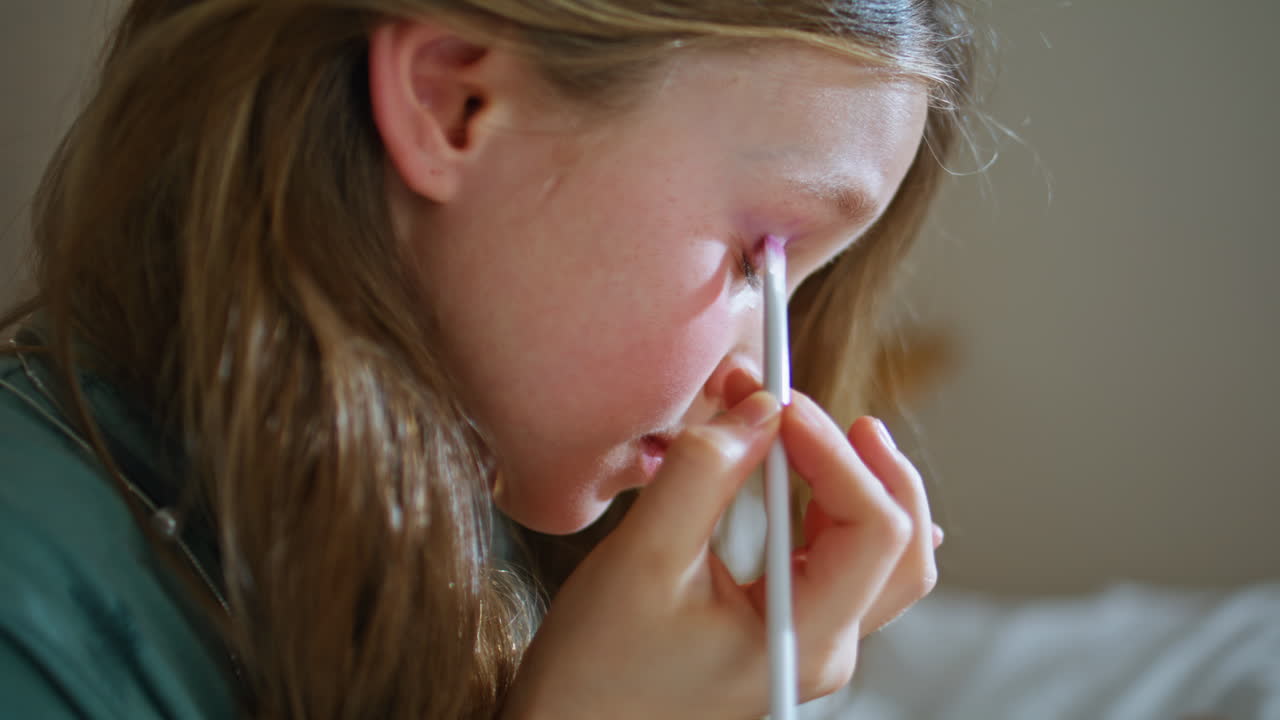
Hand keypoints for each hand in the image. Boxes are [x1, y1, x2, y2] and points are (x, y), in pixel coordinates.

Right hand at [501, 385, 939, 719]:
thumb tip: (758, 410)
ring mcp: (810, 645)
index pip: (873, 529)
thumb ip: (703, 476)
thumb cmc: (598, 668)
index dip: (836, 452)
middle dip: (868, 463)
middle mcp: (823, 648)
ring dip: (854, 481)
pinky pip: (844, 566)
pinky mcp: (787, 633)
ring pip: (882, 555)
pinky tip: (813, 479)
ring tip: (808, 431)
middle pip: (903, 545)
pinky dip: (831, 508)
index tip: (781, 403)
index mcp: (803, 640)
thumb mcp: (642, 560)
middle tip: (815, 409)